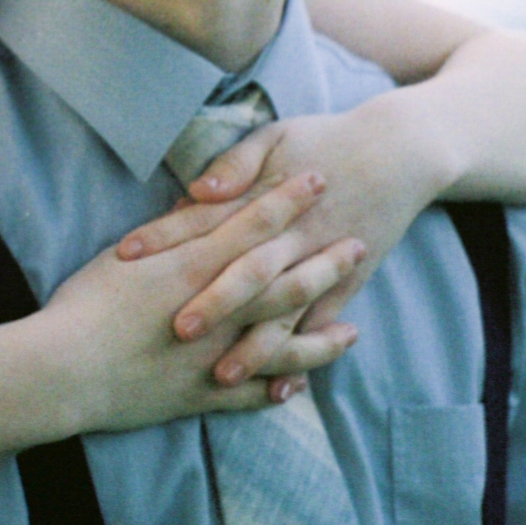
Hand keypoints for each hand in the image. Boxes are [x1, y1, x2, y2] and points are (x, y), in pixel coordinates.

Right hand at [38, 173, 363, 436]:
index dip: (287, 200)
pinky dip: (278, 388)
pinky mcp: (203, 395)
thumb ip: (171, 235)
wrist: (64, 370)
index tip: (318, 179)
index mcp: (197, 268)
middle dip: (325, 262)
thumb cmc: (85, 305)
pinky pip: (253, 395)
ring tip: (353, 330)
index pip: (254, 225)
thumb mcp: (127, 254)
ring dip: (321, 337)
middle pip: (285, 282)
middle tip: (359, 245)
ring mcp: (217, 356)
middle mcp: (219, 311)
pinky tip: (299, 386)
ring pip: (284, 344)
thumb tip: (198, 212)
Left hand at [126, 105, 449, 389]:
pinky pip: (322, 326)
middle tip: (176, 330)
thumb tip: (201, 189)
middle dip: (213, 302)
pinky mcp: (347, 284)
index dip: (166, 237)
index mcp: (266, 197)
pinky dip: (303, 356)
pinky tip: (281, 388)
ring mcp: (322, 264)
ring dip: (255, 346)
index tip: (127, 255)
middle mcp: (293, 237)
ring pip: (284, 312)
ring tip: (223, 375)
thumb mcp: (275, 136)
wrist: (398, 153)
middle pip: (247, 273)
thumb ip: (235, 162)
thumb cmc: (323, 140)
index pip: (207, 220)